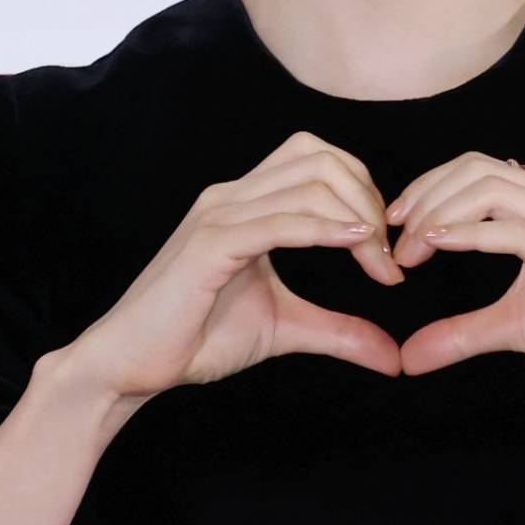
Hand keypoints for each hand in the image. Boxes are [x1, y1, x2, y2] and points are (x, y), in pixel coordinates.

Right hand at [53, 132, 402, 405]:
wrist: (129, 366)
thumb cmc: (196, 340)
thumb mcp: (286, 328)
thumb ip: (339, 331)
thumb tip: (394, 357)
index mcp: (245, 202)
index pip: (317, 159)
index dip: (363, 191)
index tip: (386, 250)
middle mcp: (230, 196)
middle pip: (319, 157)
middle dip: (367, 197)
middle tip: (386, 255)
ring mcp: (217, 215)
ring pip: (306, 182)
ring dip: (355, 217)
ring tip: (377, 260)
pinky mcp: (208, 245)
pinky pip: (277, 221)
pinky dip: (323, 228)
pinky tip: (355, 244)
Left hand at [387, 153, 524, 392]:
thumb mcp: (516, 327)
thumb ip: (463, 332)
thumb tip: (409, 356)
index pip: (479, 168)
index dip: (429, 187)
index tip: (394, 223)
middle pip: (477, 169)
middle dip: (424, 195)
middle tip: (391, 236)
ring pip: (492, 189)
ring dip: (438, 214)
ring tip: (408, 250)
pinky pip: (515, 231)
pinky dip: (468, 233)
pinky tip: (436, 247)